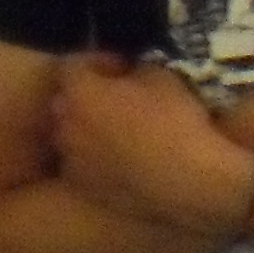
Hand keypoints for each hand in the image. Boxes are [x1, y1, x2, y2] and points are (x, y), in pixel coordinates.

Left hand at [50, 55, 253, 236]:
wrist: (188, 183)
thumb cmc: (175, 123)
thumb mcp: (162, 78)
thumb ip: (135, 71)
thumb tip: (131, 76)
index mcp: (80, 93)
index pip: (74, 66)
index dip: (99, 62)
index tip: (123, 67)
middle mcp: (66, 126)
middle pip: (66, 102)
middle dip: (87, 96)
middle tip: (116, 97)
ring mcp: (73, 162)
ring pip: (71, 137)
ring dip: (88, 129)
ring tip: (118, 132)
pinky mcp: (87, 190)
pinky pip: (83, 166)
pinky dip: (96, 159)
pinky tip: (123, 161)